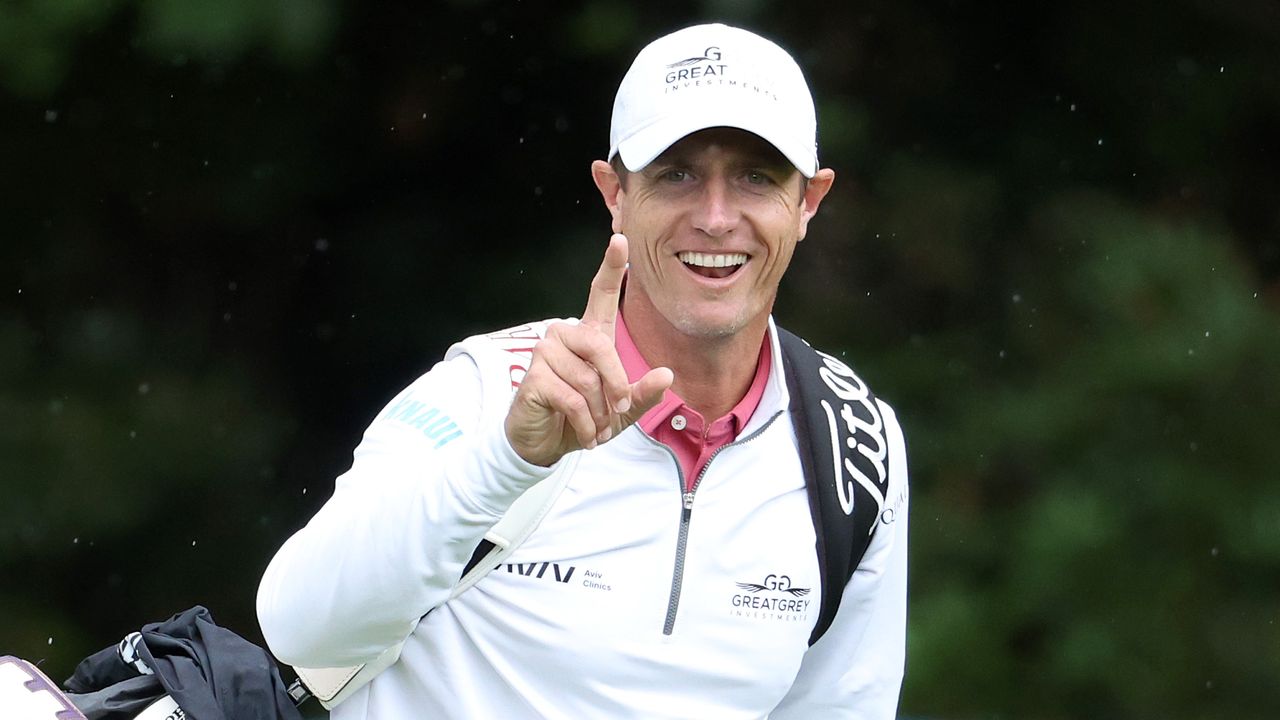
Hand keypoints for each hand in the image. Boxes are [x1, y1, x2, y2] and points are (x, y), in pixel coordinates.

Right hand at [505, 234, 673, 466]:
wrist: (546, 444)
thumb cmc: (584, 419)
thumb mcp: (622, 410)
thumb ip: (644, 393)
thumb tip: (666, 375)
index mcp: (590, 336)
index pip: (600, 295)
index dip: (611, 267)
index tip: (620, 239)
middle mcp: (565, 336)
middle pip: (601, 347)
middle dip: (616, 385)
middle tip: (617, 411)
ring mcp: (545, 353)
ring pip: (588, 379)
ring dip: (599, 412)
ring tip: (594, 426)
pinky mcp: (534, 376)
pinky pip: (572, 398)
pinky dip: (585, 423)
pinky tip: (583, 434)